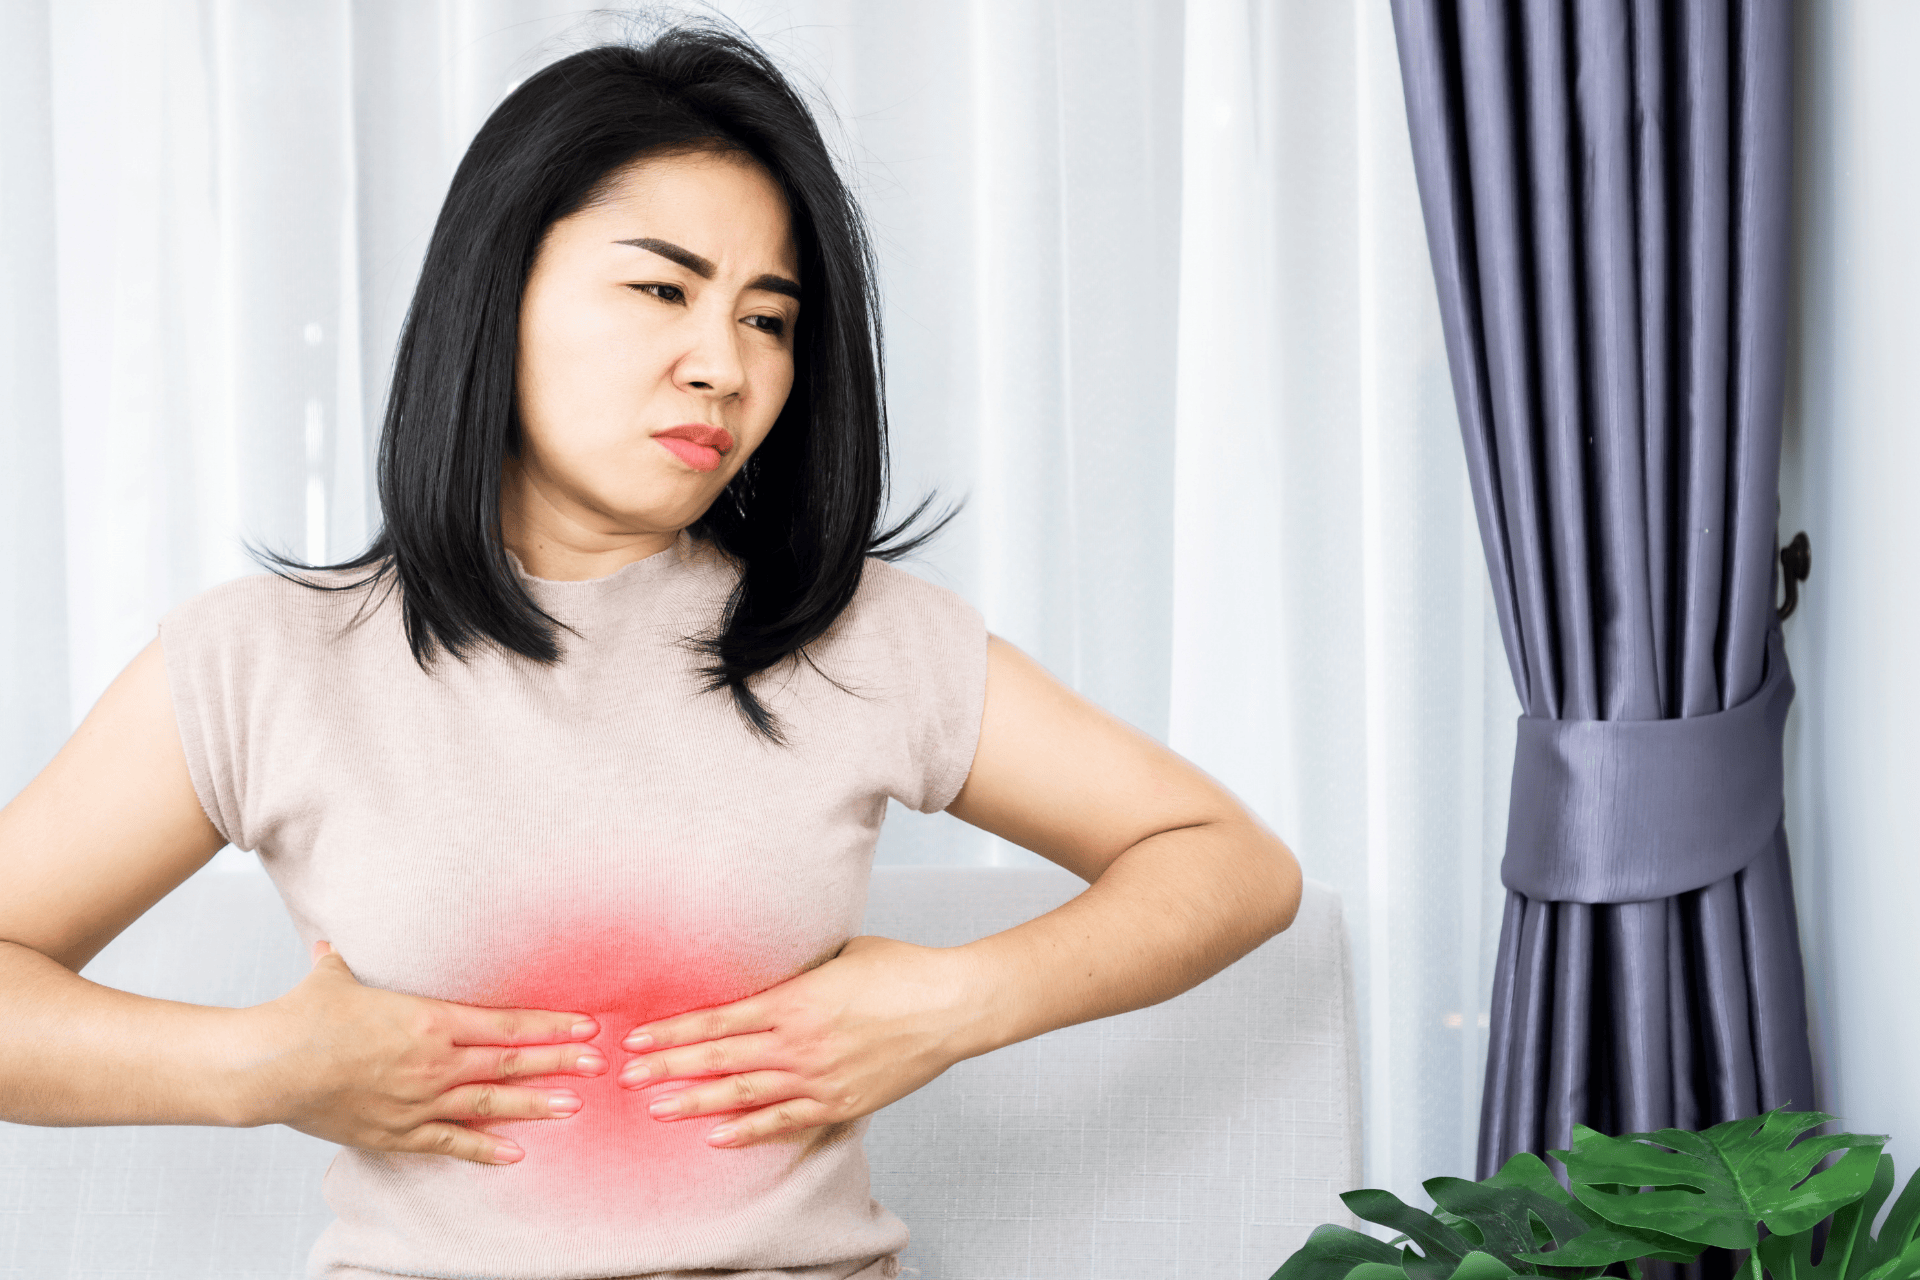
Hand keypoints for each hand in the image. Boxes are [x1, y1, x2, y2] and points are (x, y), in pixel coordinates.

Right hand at [238, 942, 606, 1164]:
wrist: (266, 1067)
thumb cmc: (302, 1016)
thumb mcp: (335, 976)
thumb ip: (347, 960)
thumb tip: (333, 942)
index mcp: (431, 1019)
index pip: (507, 1023)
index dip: (550, 1026)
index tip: (585, 1027)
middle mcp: (435, 1061)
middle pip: (511, 1062)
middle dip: (560, 1062)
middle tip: (599, 1066)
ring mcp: (419, 1100)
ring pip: (491, 1103)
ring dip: (536, 1105)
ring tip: (574, 1107)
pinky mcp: (397, 1132)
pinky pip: (451, 1143)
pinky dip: (485, 1150)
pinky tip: (516, 1154)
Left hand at [616, 935, 987, 1147]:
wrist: (953, 1006)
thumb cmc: (900, 970)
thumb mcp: (838, 954)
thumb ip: (796, 970)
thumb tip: (763, 968)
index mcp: (795, 999)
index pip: (719, 1020)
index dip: (675, 1031)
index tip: (638, 1039)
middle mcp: (799, 1042)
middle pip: (720, 1060)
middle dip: (669, 1069)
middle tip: (627, 1079)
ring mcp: (819, 1077)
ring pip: (743, 1095)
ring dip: (696, 1103)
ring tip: (657, 1109)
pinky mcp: (839, 1102)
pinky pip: (784, 1121)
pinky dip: (747, 1131)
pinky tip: (715, 1137)